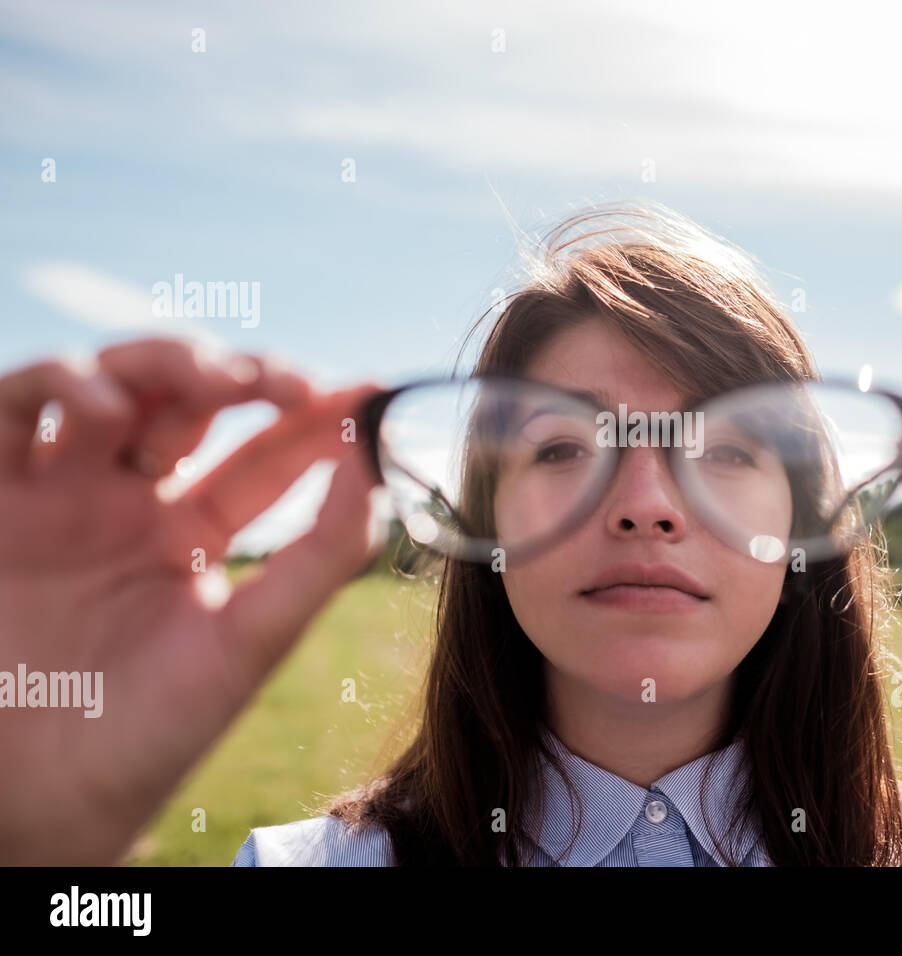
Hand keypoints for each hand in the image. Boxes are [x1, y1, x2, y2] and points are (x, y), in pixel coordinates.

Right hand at [0, 338, 381, 863]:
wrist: (41, 798)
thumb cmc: (151, 730)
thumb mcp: (252, 641)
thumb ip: (320, 558)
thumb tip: (379, 470)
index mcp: (195, 533)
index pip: (264, 454)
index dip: (313, 417)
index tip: (367, 393)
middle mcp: (131, 502)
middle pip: (189, 401)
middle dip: (241, 375)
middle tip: (285, 382)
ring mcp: (61, 494)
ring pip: (111, 384)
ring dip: (162, 363)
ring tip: (211, 382)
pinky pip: (11, 410)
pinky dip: (58, 384)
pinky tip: (107, 406)